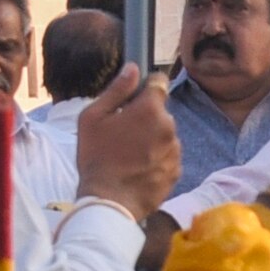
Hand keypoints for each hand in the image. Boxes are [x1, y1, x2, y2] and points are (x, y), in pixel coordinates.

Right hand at [74, 68, 180, 215]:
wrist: (109, 203)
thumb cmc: (96, 157)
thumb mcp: (93, 118)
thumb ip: (116, 90)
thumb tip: (133, 67)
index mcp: (150, 109)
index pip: (159, 82)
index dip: (145, 87)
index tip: (133, 99)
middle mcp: (169, 126)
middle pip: (160, 112)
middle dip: (145, 118)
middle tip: (122, 134)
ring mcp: (175, 151)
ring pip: (164, 135)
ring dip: (152, 140)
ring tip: (129, 156)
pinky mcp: (176, 171)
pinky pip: (167, 157)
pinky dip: (156, 159)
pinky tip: (137, 170)